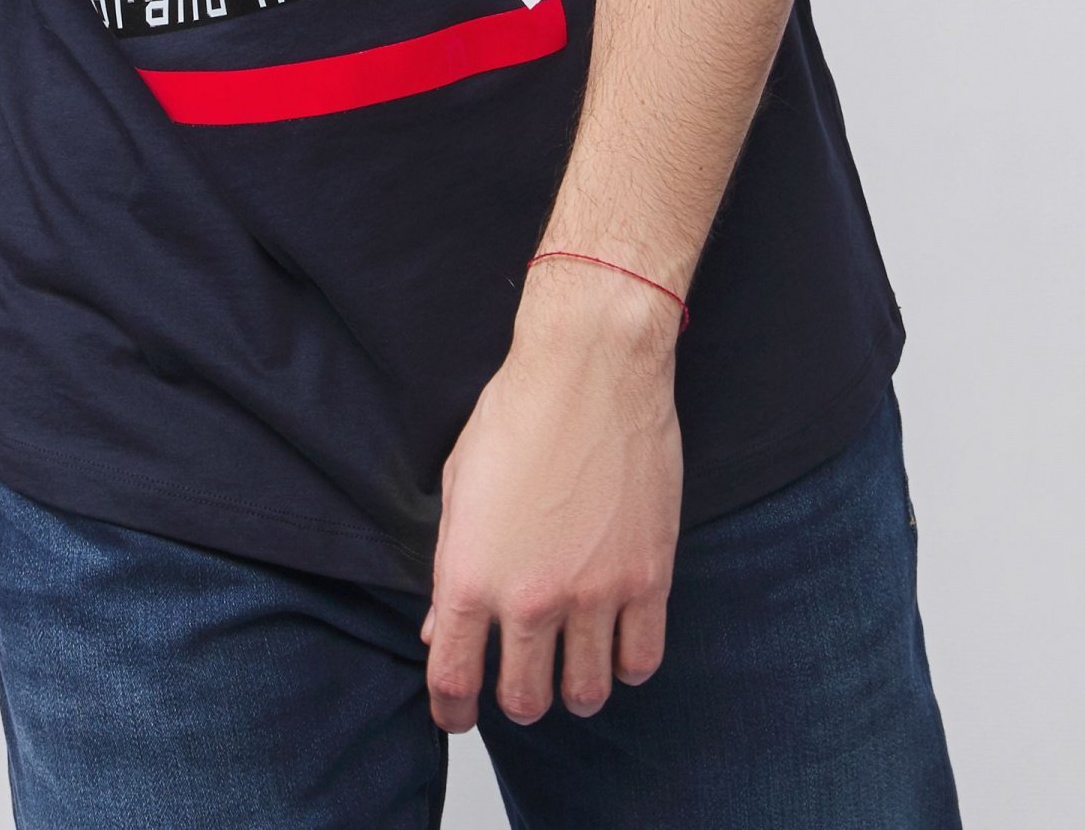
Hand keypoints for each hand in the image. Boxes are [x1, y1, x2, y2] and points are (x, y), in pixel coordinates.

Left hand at [422, 265, 682, 729]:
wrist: (590, 369)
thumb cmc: (518, 412)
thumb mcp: (459, 486)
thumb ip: (448, 567)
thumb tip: (437, 628)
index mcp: (469, 573)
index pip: (451, 679)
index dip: (451, 711)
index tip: (456, 716)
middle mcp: (528, 595)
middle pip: (523, 699)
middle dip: (518, 699)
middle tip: (523, 683)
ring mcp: (592, 593)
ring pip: (586, 692)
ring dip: (575, 692)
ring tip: (573, 672)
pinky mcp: (647, 578)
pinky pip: (641, 661)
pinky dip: (627, 668)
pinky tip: (617, 649)